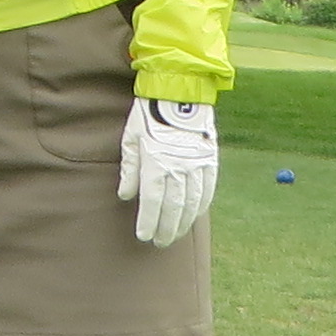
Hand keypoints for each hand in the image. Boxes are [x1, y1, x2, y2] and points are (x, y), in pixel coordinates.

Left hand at [117, 98, 217, 246]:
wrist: (179, 93)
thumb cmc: (149, 114)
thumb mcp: (131, 138)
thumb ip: (130, 169)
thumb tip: (125, 195)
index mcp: (156, 163)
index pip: (152, 201)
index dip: (148, 221)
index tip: (144, 236)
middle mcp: (178, 168)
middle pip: (173, 207)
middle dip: (166, 228)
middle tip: (160, 242)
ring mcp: (196, 165)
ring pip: (192, 202)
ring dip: (184, 221)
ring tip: (176, 234)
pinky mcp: (210, 159)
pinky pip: (208, 188)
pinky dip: (201, 205)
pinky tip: (195, 215)